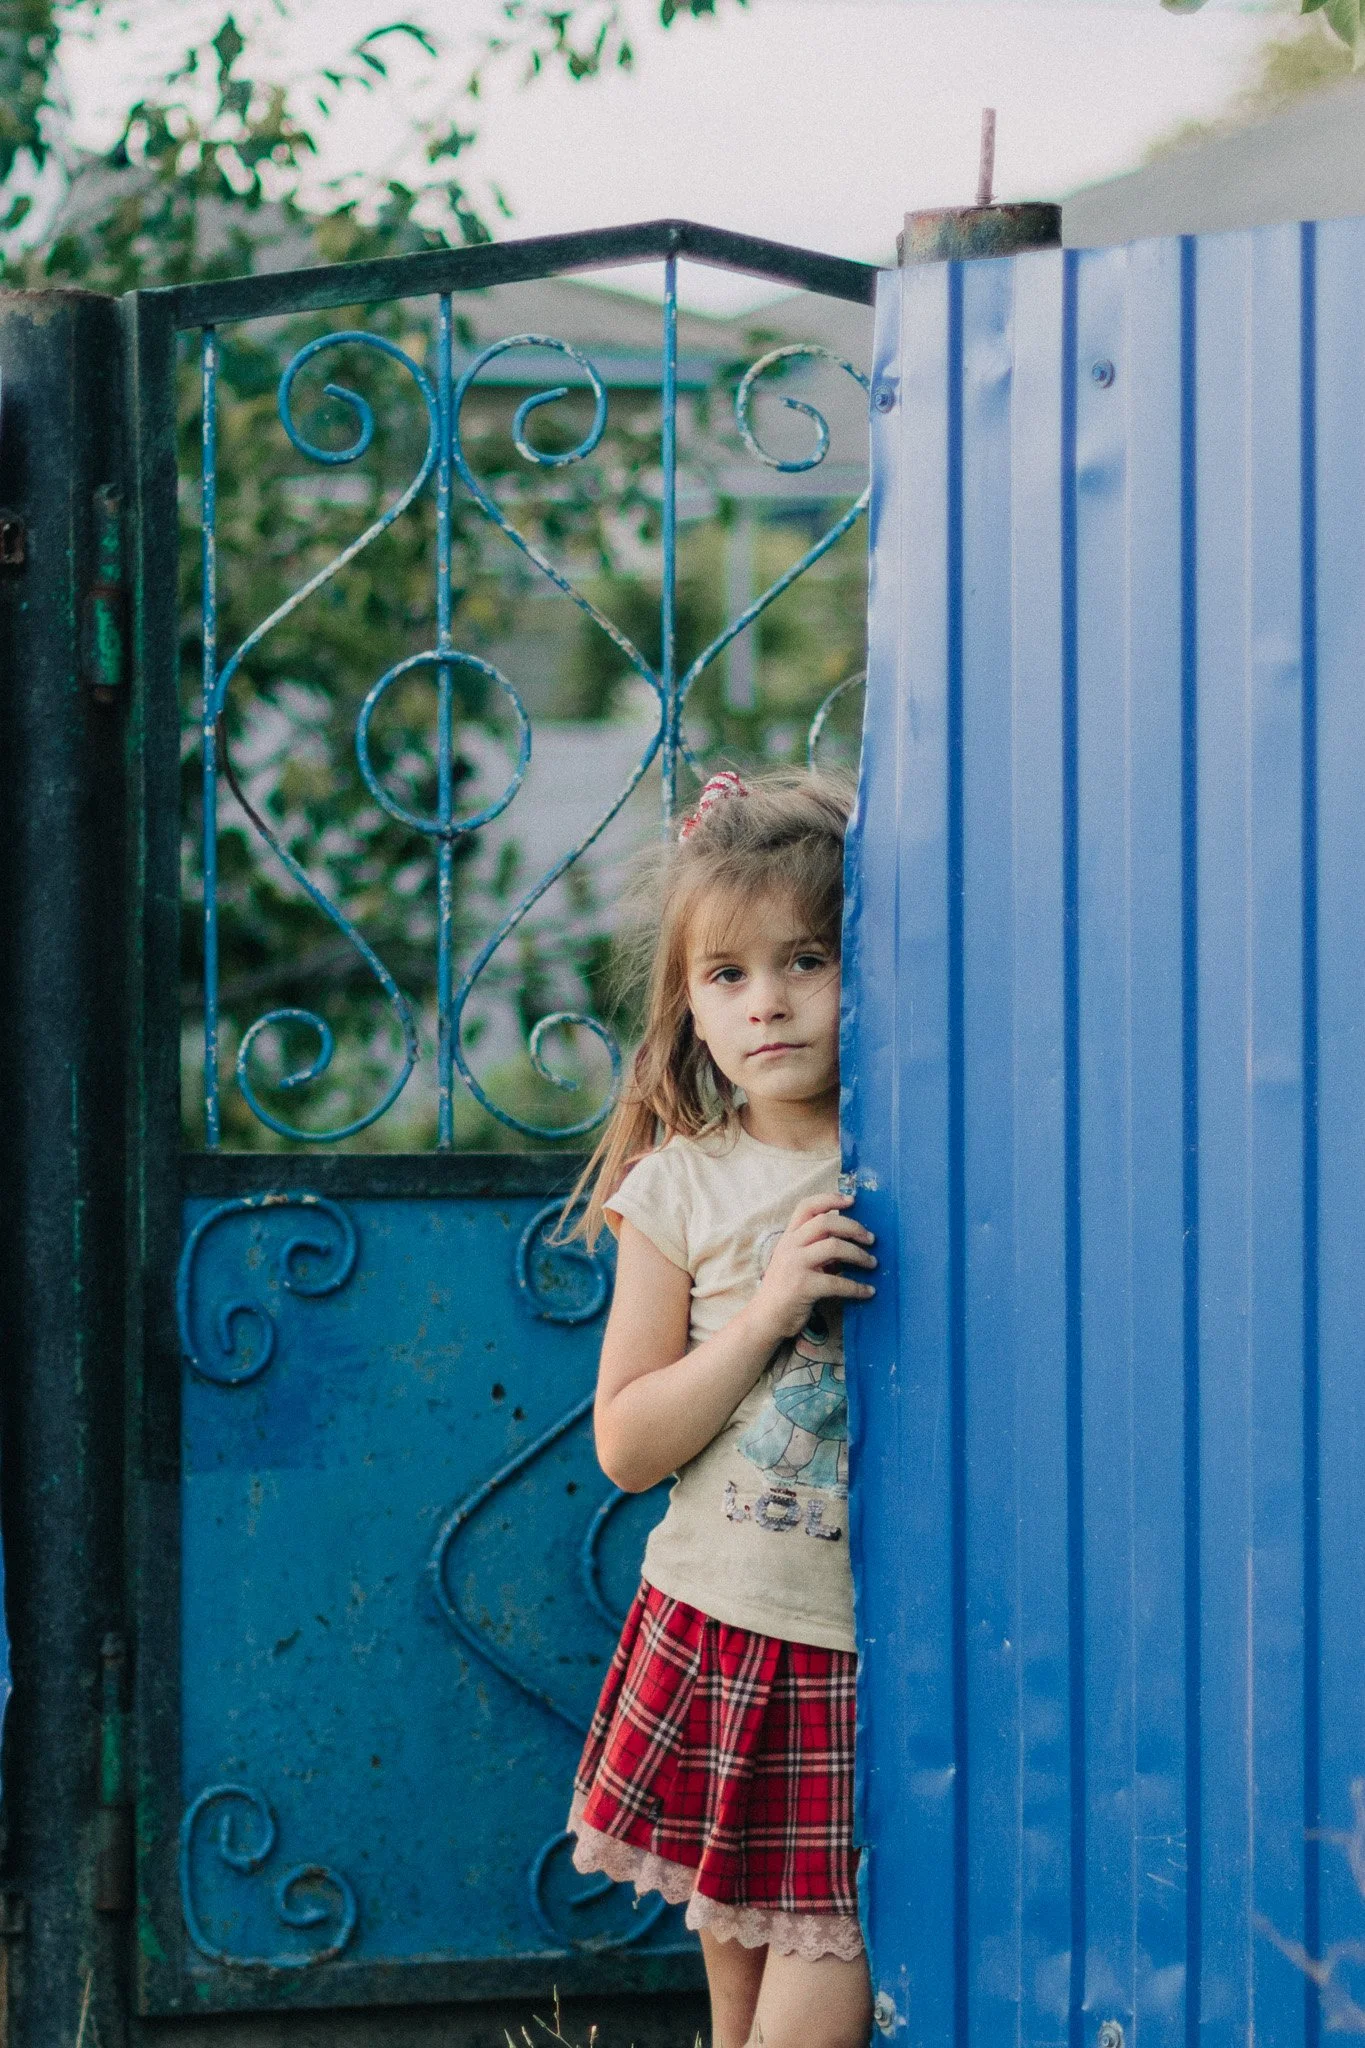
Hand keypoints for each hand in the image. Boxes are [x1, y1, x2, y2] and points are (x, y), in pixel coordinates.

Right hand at [746, 1191, 875, 1344]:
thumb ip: (815, 1248)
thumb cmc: (784, 1289)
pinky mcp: (803, 1286)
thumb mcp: (795, 1261)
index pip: (807, 1207)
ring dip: (859, 1255)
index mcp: (789, 1237)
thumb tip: (848, 1241)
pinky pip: (837, 1282)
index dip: (830, 1199)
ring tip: (872, 1263)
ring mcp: (795, 1265)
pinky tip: (868, 1291)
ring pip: (834, 1247)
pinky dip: (857, 1287)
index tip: (852, 1200)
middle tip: (871, 1239)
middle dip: (853, 1227)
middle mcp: (790, 1246)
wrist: (765, 1318)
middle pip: (826, 1222)